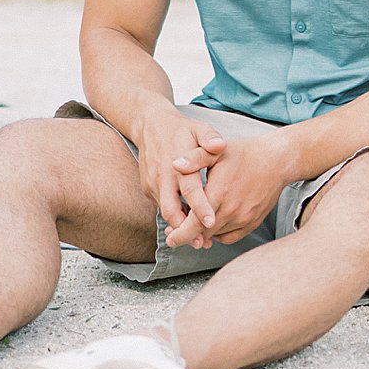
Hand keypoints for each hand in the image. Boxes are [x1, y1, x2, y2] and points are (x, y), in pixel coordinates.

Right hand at [133, 103, 227, 249]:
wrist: (150, 125)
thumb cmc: (181, 129)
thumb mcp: (198, 128)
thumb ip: (210, 137)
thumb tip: (221, 145)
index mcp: (178, 163)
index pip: (189, 189)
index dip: (200, 207)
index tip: (211, 222)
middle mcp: (162, 176)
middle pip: (171, 211)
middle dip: (186, 229)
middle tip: (203, 243)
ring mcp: (152, 184)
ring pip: (165, 212)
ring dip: (180, 226)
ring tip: (199, 239)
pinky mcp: (147, 188)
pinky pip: (161, 207)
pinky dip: (174, 217)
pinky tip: (187, 223)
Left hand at [179, 131, 296, 246]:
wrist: (277, 160)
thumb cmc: (245, 153)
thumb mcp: (217, 151)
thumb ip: (194, 158)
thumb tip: (175, 164)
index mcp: (219, 194)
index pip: (194, 224)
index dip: (180, 234)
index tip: (170, 238)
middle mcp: (231, 210)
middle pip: (203, 234)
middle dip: (187, 236)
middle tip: (174, 235)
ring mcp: (243, 218)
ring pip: (216, 236)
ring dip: (203, 236)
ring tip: (191, 229)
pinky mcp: (252, 222)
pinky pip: (231, 237)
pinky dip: (219, 235)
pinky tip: (212, 226)